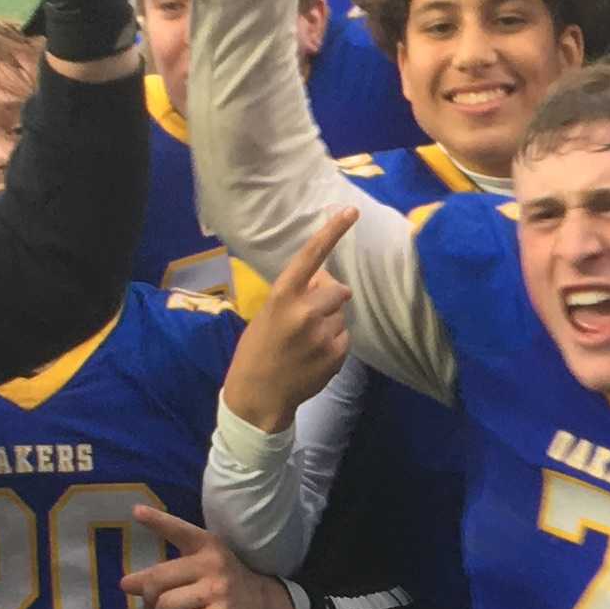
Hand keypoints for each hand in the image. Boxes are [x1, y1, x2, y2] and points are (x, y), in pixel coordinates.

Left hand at [122, 506, 299, 608]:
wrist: (268, 606)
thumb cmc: (226, 583)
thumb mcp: (205, 563)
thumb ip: (169, 570)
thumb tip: (127, 585)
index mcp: (207, 544)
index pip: (178, 530)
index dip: (157, 521)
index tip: (136, 511)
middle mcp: (212, 563)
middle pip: (158, 579)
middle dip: (147, 594)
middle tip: (149, 603)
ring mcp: (217, 591)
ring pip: (165, 605)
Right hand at [225, 206, 355, 427]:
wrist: (258, 396)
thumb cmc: (258, 350)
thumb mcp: (268, 314)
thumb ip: (296, 294)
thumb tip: (326, 280)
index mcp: (282, 297)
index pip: (311, 257)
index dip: (332, 232)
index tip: (351, 212)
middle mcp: (305, 312)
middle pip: (339, 290)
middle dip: (330, 298)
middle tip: (310, 315)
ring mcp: (322, 335)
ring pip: (342, 315)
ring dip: (331, 322)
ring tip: (306, 341)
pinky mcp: (336, 355)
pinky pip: (345, 336)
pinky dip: (334, 342)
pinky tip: (313, 355)